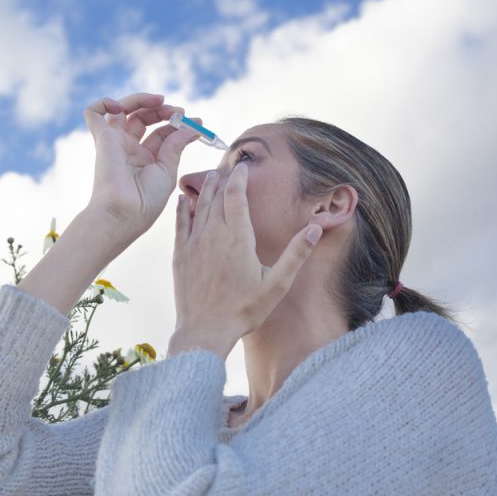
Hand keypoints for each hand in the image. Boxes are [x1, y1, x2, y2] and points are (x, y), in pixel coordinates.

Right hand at [83, 93, 200, 242]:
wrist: (123, 213)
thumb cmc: (145, 201)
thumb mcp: (168, 171)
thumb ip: (176, 146)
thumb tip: (193, 127)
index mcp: (145, 160)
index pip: (161, 133)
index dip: (178, 124)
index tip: (198, 122)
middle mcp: (129, 149)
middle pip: (143, 117)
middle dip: (162, 110)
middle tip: (179, 112)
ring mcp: (114, 143)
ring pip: (121, 109)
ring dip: (141, 99)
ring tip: (160, 101)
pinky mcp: (101, 138)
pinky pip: (93, 112)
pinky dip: (105, 102)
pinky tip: (121, 107)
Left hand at [168, 163, 322, 359]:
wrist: (205, 330)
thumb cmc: (243, 310)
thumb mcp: (277, 284)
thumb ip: (296, 253)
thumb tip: (316, 227)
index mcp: (238, 237)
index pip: (236, 194)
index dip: (239, 176)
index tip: (243, 165)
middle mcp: (213, 234)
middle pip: (217, 195)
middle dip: (224, 178)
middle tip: (229, 167)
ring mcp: (194, 243)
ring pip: (198, 206)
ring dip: (204, 188)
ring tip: (210, 176)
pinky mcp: (180, 254)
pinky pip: (180, 223)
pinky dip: (182, 208)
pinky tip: (182, 200)